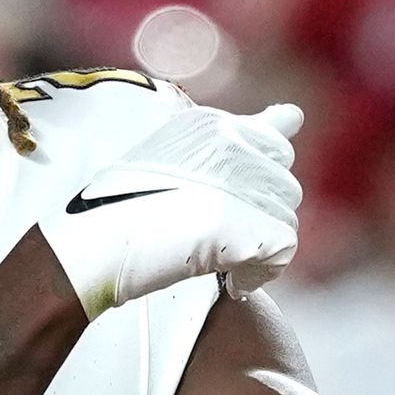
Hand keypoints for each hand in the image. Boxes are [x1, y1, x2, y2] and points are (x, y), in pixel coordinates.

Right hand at [39, 100, 304, 316]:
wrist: (97, 243)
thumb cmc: (123, 207)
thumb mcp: (173, 156)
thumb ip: (234, 140)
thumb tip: (297, 114)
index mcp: (211, 123)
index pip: (274, 144)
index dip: (261, 180)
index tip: (235, 199)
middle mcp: (232, 144)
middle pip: (285, 185)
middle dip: (262, 215)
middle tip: (222, 237)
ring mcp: (241, 183)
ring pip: (286, 219)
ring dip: (260, 246)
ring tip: (221, 258)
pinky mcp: (249, 224)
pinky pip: (281, 252)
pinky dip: (260, 273)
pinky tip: (232, 281)